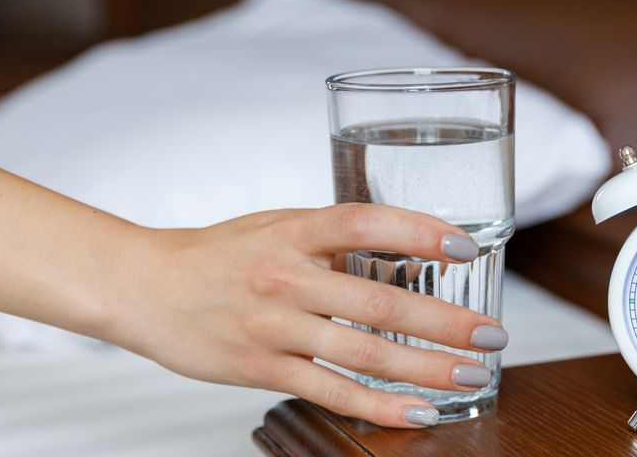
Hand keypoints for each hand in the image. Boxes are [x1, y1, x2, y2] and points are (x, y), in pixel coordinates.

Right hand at [104, 203, 506, 428]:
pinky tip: (418, 413)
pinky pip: (330, 391)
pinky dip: (378, 406)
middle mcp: (285, 275)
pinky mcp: (260, 368)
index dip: (420, 231)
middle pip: (378, 300)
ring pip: (362, 352)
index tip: (468, 246)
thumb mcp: (274, 226)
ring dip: (425, 368)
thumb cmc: (216, 254)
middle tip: (492, 336)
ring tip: (471, 375)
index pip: (365, 221)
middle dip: (445, 322)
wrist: (144, 287)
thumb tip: (398, 247)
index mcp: (293, 230)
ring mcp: (273, 326)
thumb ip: (331, 237)